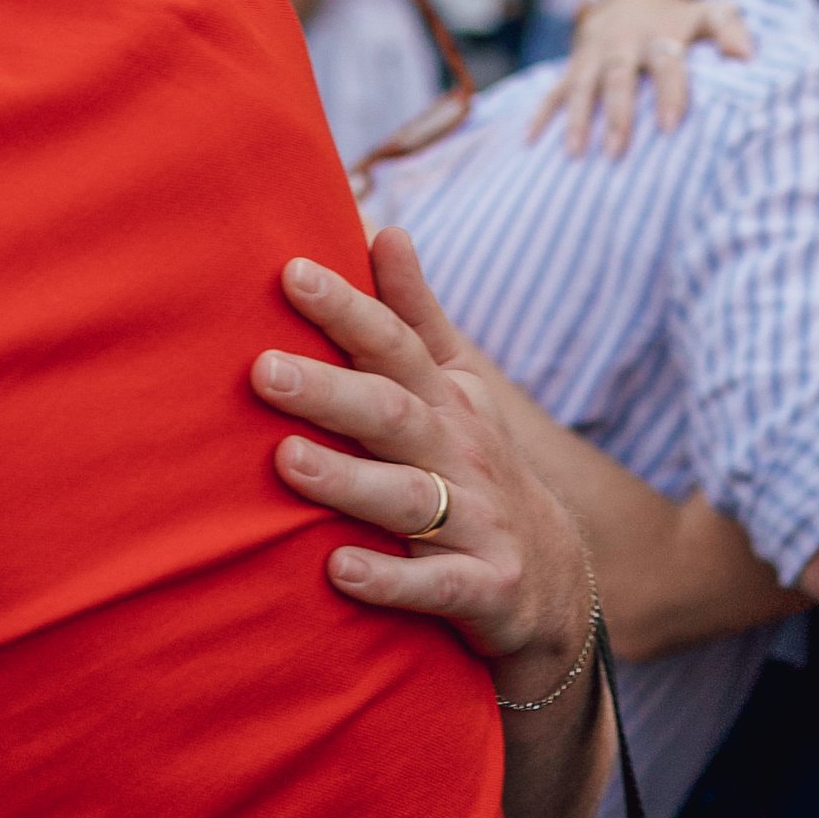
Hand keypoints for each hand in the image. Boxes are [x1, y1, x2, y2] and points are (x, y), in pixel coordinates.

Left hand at [251, 230, 595, 691]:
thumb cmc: (477, 469)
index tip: (291, 272)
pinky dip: (391, 580)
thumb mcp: (458, 388)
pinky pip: (436, 586)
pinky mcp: (484, 589)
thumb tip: (383, 228)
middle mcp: (462, 454)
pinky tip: (338, 569)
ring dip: (349, 481)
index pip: (395, 346)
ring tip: (287, 460)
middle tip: (262, 370)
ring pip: (410, 499)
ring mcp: (478, 522)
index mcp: (448, 401)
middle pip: (394, 415)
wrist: (555, 584)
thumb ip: (415, 315)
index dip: (348, 309)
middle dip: (331, 391)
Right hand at [527, 0, 752, 159]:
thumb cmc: (680, 21)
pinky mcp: (573, 66)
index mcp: (662, 34)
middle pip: (619, 77)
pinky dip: (541, 115)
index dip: (668, 92)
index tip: (670, 126)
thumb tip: (749, 57)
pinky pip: (553, 90)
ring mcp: (595, 55)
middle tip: (616, 151)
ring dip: (577, 119)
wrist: (630, 0)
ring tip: (575, 154)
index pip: (667, 63)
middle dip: (616, 114)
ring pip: (582, 86)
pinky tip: (531, 143)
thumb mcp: (709, 14)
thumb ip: (731, 30)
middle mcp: (625, 43)